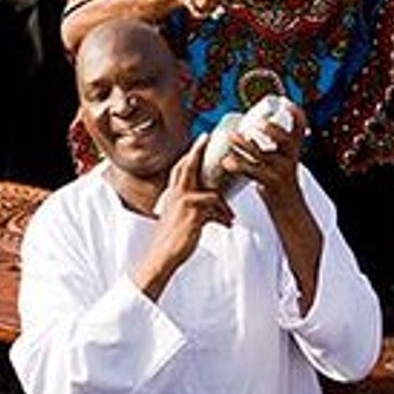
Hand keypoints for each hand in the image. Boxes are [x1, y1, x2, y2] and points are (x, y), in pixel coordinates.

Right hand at [150, 135, 233, 270]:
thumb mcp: (179, 220)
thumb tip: (214, 212)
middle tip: (206, 138)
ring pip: (211, 193)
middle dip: (197, 150)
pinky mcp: (193, 213)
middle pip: (187, 166)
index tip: (199, 141)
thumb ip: (193, 210)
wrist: (162, 255)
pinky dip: (223, 217)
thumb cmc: (171, 241)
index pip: (179, 169)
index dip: (188, 155)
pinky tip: (227, 226)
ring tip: (230, 217)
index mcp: (171, 195)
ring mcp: (183, 202)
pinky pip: (215, 209)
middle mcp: (175, 195)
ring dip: (224, 207)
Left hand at [223, 103, 308, 208]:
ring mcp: (281, 171)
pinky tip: (227, 162)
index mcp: (294, 149)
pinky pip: (251, 171)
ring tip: (231, 137)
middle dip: (270, 130)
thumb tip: (243, 135)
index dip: (295, 113)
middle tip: (255, 124)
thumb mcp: (279, 162)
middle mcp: (291, 158)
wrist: (288, 209)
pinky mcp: (270, 183)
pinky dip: (237, 164)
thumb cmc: (279, 183)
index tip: (284, 101)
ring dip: (244, 145)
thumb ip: (265, 149)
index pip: (301, 127)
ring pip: (261, 155)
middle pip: (286, 139)